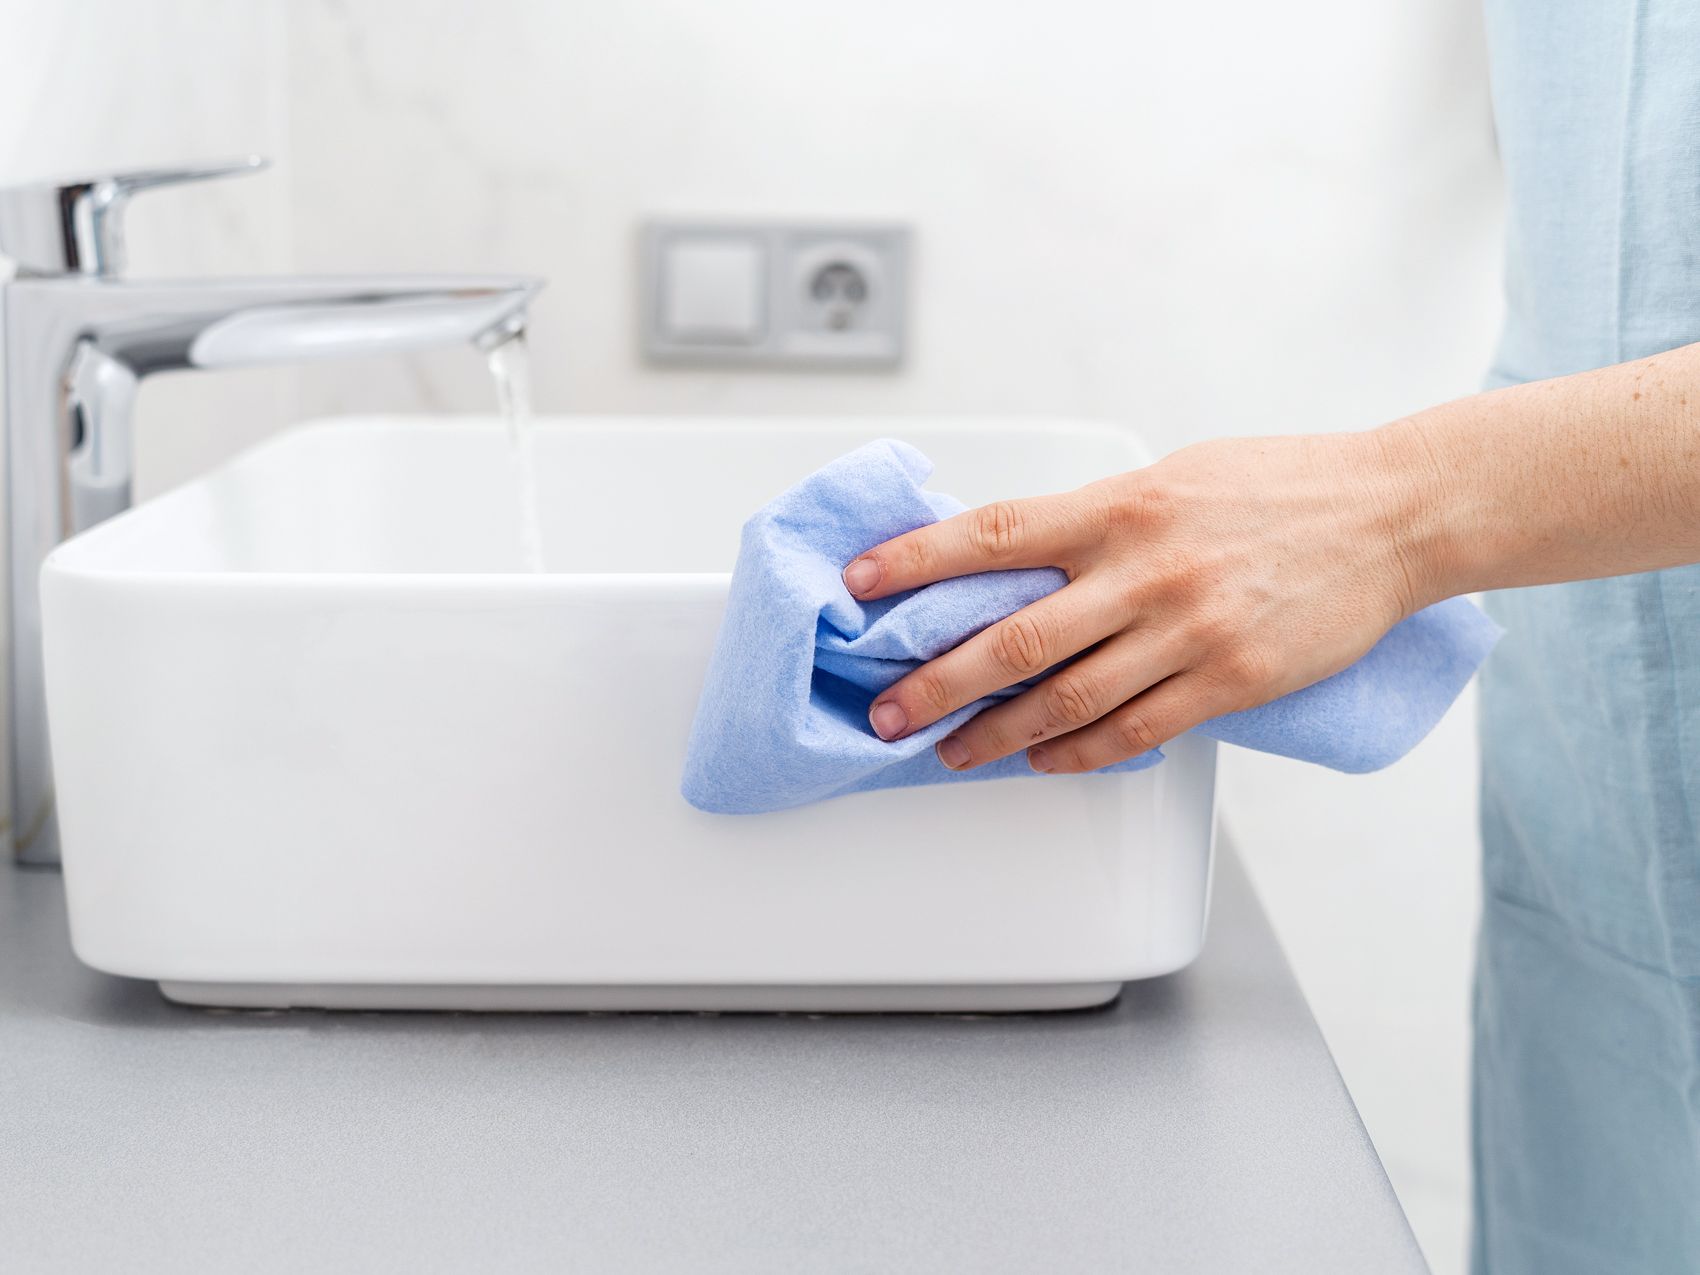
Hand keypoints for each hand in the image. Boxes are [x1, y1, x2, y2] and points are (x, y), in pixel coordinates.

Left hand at [841, 431, 1429, 773]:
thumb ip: (1098, 520)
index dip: (916, 559)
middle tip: (887, 711)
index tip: (861, 582)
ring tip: (950, 751)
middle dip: (935, 682)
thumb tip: (1018, 558)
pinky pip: (1137, 729)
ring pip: (1067, 698)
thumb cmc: (1280, 488)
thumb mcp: (1174, 477)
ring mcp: (1189, 629)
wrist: (1393, 515)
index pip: (994, 534)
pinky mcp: (1231, 680)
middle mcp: (1145, 569)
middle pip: (1013, 637)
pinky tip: (1043, 761)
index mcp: (1121, 506)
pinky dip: (1080, 752)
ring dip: (997, 734)